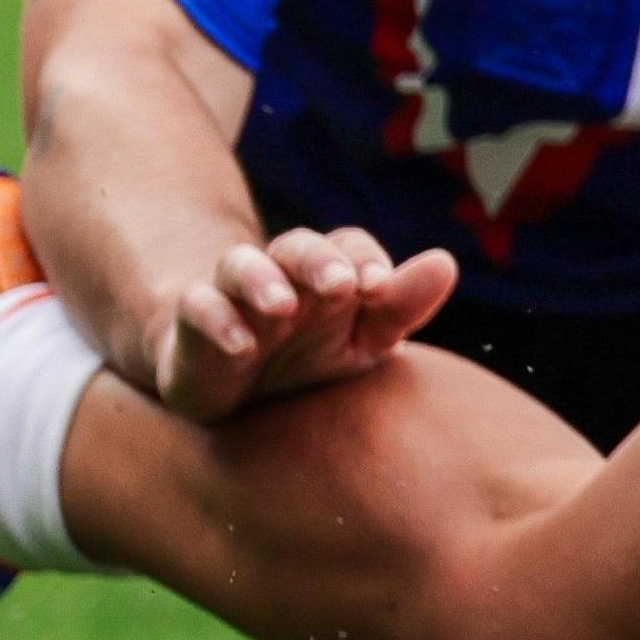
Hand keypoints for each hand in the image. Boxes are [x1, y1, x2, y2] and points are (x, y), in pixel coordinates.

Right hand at [149, 227, 458, 421]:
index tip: (382, 284)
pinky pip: (198, 306)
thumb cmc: (312, 359)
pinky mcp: (193, 325)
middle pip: (299, 245)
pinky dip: (217, 319)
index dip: (366, 258)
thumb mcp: (363, 341)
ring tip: (283, 305)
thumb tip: (446, 263)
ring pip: (241, 264)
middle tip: (341, 285)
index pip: (350, 246)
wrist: (237, 393)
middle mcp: (283, 276)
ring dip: (262, 279)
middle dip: (320, 259)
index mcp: (329, 275)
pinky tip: (241, 346)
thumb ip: (401, 306)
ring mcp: (235, 296)